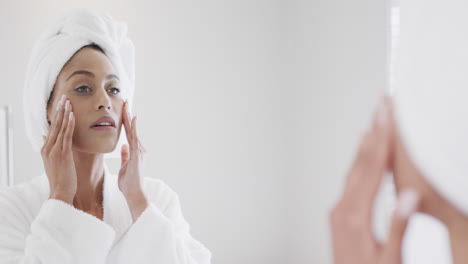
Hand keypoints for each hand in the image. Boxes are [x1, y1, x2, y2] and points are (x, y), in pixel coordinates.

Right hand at [41, 95, 76, 204]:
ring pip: (59, 127)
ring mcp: (54, 150)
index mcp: (46, 149)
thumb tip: (46, 137)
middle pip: (54, 124)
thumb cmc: (62, 179)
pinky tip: (72, 115)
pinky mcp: (62, 154)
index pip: (52, 128)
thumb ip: (51, 149)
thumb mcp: (53, 162)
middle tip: (64, 97)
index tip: (61, 104)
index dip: (57, 115)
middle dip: (59, 110)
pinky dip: (68, 124)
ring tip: (68, 101)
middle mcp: (48, 147)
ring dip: (64, 113)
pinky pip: (66, 135)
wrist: (60, 192)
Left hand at [119, 100, 147, 221]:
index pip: (129, 133)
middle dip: (128, 115)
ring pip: (133, 130)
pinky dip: (133, 128)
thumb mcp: (125, 167)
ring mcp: (139, 151)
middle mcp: (139, 149)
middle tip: (125, 101)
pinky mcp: (137, 154)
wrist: (135, 194)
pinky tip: (131, 119)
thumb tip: (123, 146)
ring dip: (129, 117)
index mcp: (135, 151)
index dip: (125, 121)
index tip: (123, 110)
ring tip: (126, 105)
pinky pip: (134, 138)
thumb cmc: (129, 183)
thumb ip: (125, 156)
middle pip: (131, 128)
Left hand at [329, 96, 419, 263]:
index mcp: (354, 216)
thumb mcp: (389, 260)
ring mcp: (339, 211)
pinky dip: (359, 161)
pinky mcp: (340, 215)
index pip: (372, 170)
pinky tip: (363, 151)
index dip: (383, 140)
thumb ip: (398, 228)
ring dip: (366, 143)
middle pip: (361, 163)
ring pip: (355, 169)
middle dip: (374, 131)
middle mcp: (342, 209)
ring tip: (375, 120)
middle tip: (381, 104)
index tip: (389, 116)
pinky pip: (351, 180)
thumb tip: (409, 196)